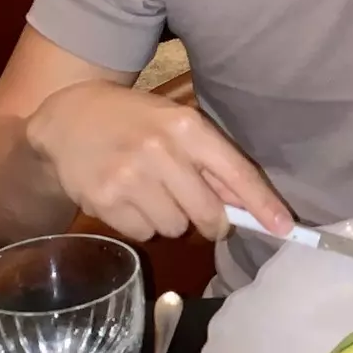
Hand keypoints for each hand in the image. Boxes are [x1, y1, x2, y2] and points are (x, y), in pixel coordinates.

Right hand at [23, 79, 292, 242]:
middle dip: (211, 221)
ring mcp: (130, 178)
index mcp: (186, 127)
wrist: (67, 118)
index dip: (263, 204)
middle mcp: (160, 151)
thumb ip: (212, 162)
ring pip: (175, 228)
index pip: (236, 172)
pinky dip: (142, 224)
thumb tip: (250, 205)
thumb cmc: (134, 120)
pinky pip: (144, 234)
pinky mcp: (104, 202)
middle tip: (199, 211)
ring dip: (170, 219)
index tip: (285, 228)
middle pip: (208, 213)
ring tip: (151, 192)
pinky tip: (128, 199)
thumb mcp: (175, 124)